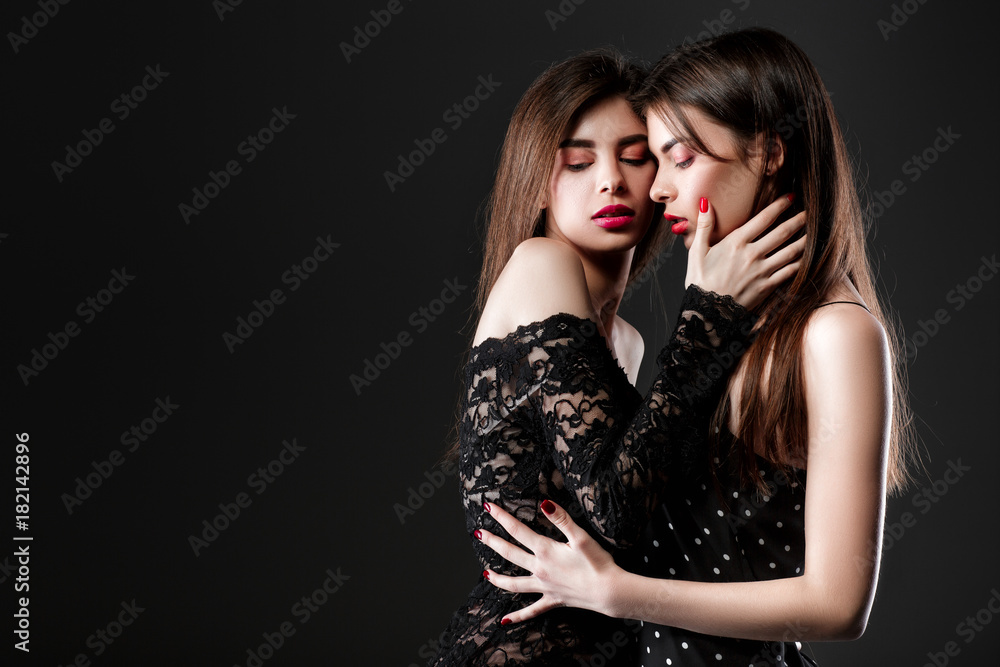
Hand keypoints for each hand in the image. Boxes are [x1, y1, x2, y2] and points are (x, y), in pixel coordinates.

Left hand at [479, 499, 621, 623]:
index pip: (517, 530)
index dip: (501, 517)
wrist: (609, 591)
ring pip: (514, 584)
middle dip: (492, 542)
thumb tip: (544, 503)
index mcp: (545, 551)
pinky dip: (517, 616)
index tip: (489, 507)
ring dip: (498, 579)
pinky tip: (504, 620)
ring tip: (485, 574)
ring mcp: (544, 587)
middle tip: (478, 533)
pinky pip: (531, 610)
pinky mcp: (553, 600)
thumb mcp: (581, 536)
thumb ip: (561, 519)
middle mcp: (540, 569)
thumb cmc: (598, 563)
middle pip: (509, 554)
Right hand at [685, 194, 805, 309]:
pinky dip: (802, 262)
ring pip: (791, 251)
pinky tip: (808, 256)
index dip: (780, 205)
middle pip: (783, 232)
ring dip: (805, 239)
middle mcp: (752, 254)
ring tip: (815, 230)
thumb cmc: (699, 281)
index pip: (764, 218)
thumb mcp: (696, 252)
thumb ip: (704, 226)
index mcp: (735, 242)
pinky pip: (790, 271)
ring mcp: (762, 271)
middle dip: (799, 219)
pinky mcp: (767, 286)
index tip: (791, 197)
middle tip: (810, 211)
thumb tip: (706, 203)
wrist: (706, 313)